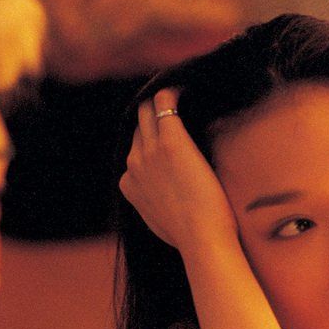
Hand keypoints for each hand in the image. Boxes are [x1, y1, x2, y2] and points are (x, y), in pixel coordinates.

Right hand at [119, 88, 238, 253]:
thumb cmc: (191, 238)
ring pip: (148, 111)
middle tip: (174, 107)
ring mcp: (150, 151)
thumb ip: (157, 204)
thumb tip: (169, 199)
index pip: (135, 151)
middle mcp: (133, 163)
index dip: (151, 140)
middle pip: (138, 126)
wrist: (201, 240)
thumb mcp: (163, 223)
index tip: (167, 134)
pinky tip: (188, 88)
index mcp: (128, 184)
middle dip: (152, 114)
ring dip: (162, 101)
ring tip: (182, 96)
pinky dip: (173, 92)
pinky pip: (165, 104)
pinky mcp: (171, 142)